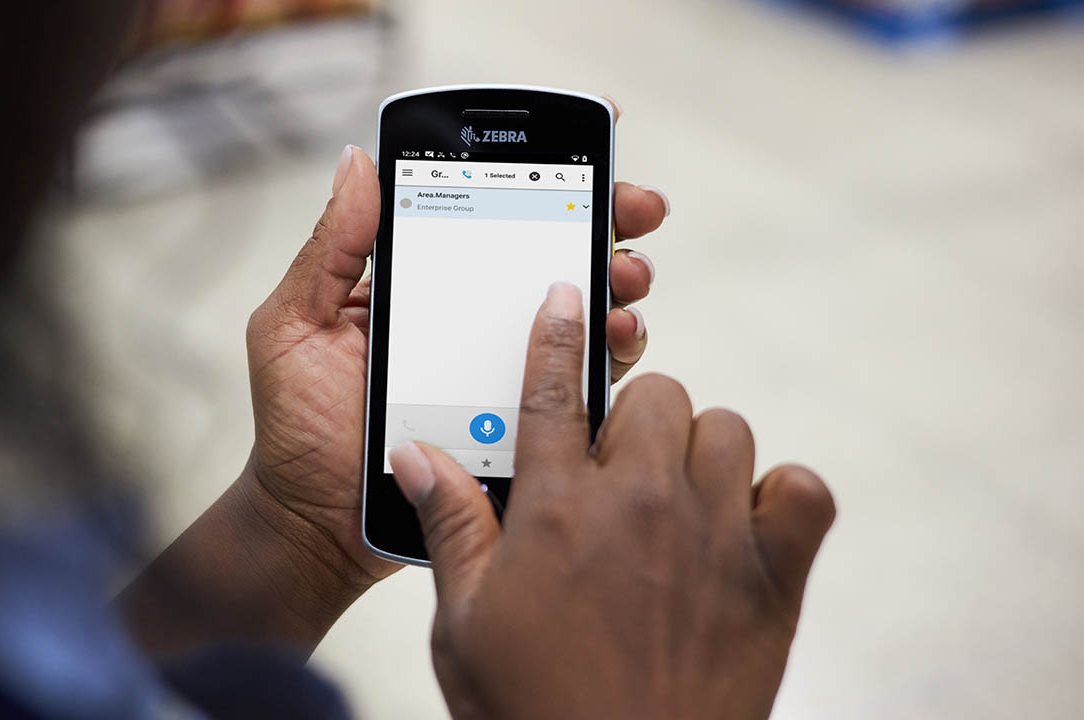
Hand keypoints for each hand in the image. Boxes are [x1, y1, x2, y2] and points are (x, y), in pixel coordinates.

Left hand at [241, 147, 668, 589]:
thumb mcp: (294, 326)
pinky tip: (618, 338)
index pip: (485, 215)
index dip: (540, 176)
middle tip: (636, 209)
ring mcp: (497, 370)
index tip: (586, 144)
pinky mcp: (520, 420)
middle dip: (603, 222)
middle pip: (546, 255)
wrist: (316, 528)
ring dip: (616, 282)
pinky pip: (577, 379)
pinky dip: (609, 352)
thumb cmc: (297, 429)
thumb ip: (331, 250)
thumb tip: (357, 161)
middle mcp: (467, 319)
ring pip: (574, 314)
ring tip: (628, 277)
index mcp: (420, 283)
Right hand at [388, 283, 835, 719]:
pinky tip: (748, 523)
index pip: (551, 388)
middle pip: (654, 393)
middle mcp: (639, 504)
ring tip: (673, 494)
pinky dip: (783, 495)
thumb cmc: (533, 710)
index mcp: (557, 509)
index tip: (564, 294)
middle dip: (631, 416)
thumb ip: (450, 525)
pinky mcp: (775, 577)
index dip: (555, 331)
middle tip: (613, 467)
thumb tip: (416, 455)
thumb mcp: (464, 621)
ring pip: (726, 427)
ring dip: (698, 448)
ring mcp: (715, 536)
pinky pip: (802, 490)